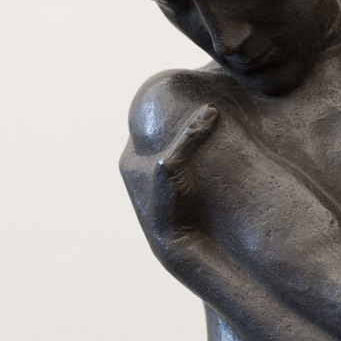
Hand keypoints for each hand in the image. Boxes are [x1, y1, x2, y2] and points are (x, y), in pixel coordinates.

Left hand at [120, 104, 219, 251]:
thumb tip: (210, 110)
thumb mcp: (174, 164)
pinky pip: (179, 170)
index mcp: (130, 160)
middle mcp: (137, 172)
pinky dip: (190, 160)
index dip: (161, 109)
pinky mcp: (168, 197)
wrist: (177, 246)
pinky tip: (210, 157)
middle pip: (155, 138)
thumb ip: (190, 136)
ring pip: (168, 155)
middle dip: (173, 124)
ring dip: (184, 144)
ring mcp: (152, 186)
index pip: (144, 125)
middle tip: (197, 106)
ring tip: (207, 128)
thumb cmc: (168, 205)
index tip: (182, 94)